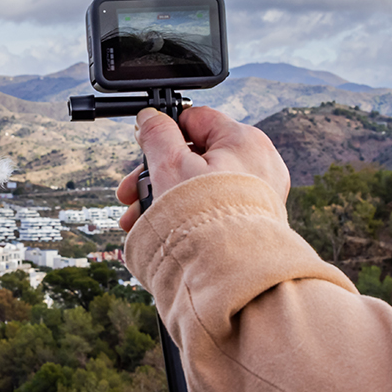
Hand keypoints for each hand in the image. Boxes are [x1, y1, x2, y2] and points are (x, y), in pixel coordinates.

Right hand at [117, 107, 290, 230]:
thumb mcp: (169, 165)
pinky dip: (187, 214)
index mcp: (244, 140)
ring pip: (201, 185)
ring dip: (165, 197)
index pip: (196, 120)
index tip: (143, 149)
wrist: (231, 273)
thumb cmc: (205, 216)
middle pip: (195, 156)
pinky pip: (214, 207)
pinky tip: (161, 230)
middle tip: (131, 193)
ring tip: (137, 219)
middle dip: (156, 175)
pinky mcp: (254, 222)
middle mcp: (259, 164)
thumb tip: (149, 117)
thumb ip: (157, 135)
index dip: (164, 133)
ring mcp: (260, 195)